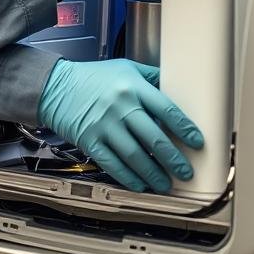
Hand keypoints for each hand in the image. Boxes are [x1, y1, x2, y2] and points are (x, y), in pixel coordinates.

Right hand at [38, 58, 202, 191]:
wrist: (56, 86)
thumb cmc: (93, 77)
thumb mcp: (125, 67)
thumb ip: (150, 78)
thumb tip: (176, 88)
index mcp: (133, 86)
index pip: (166, 109)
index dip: (184, 128)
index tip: (197, 142)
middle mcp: (121, 106)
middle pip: (154, 137)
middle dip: (173, 158)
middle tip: (186, 171)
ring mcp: (105, 125)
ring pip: (135, 155)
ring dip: (153, 173)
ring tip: (166, 184)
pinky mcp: (90, 141)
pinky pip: (113, 164)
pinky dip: (129, 177)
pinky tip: (140, 185)